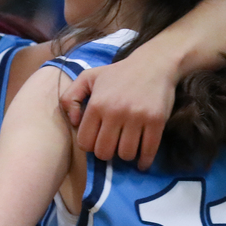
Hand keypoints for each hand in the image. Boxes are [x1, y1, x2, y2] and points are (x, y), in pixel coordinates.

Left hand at [59, 53, 176, 169]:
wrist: (153, 64)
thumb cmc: (118, 73)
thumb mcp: (88, 77)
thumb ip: (70, 97)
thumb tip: (73, 122)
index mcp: (97, 104)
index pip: (85, 142)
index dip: (90, 145)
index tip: (97, 139)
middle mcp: (115, 112)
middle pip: (104, 152)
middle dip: (107, 153)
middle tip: (113, 144)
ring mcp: (137, 117)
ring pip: (125, 154)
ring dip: (125, 155)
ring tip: (127, 146)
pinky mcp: (156, 121)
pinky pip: (148, 151)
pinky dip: (144, 161)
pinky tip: (142, 161)